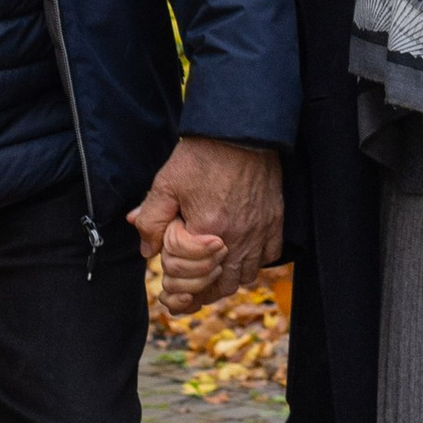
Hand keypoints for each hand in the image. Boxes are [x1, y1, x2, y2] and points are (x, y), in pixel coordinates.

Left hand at [128, 135, 282, 307]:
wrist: (239, 130)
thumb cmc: (201, 156)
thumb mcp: (166, 184)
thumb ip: (151, 220)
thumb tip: (147, 251)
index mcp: (206, 232)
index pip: (192, 279)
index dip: (177, 284)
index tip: (170, 284)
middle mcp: (237, 238)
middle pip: (221, 286)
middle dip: (202, 291)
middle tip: (189, 288)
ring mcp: (259, 232)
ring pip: (245, 277)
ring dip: (227, 280)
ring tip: (213, 274)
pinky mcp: (274, 221)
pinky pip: (268, 258)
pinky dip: (253, 263)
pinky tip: (240, 255)